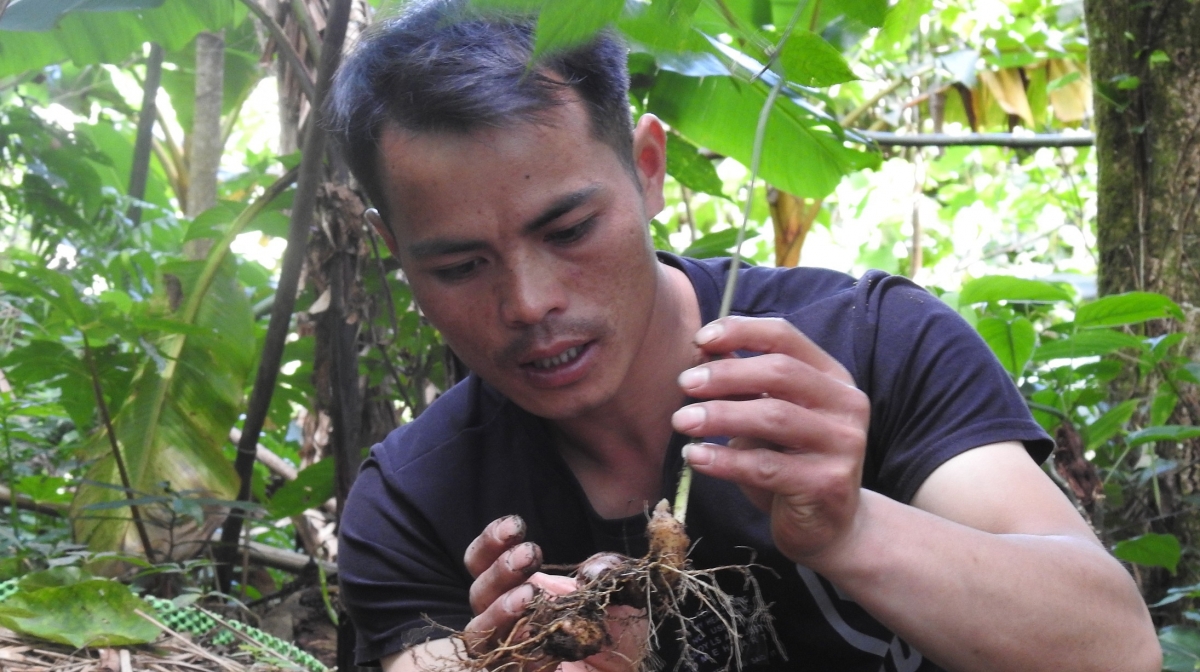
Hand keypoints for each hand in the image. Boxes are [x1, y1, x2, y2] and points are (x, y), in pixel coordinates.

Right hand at [462, 520, 647, 671]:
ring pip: (480, 632)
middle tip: (529, 555)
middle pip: (478, 594)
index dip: (491, 542)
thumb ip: (605, 570)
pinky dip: (520, 654)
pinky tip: (540, 644)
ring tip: (528, 595)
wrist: (631, 671)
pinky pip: (505, 668)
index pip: (483, 563)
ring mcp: (510, 652)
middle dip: (500, 571)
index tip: (514, 526)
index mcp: (519, 588)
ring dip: (499, 609)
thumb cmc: (618, 629)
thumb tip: (588, 570)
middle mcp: (506, 618)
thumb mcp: (619, 590)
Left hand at [671, 316, 870, 564]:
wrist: (828, 527)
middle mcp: (845, 404)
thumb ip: (743, 385)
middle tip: (685, 384)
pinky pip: (767, 466)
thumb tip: (702, 351)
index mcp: (832, 377)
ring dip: (720, 415)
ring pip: (774, 417)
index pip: (785, 337)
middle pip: (780, 373)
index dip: (741, 331)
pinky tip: (695, 456)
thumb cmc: (790, 463)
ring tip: (682, 421)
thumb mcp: (767, 416)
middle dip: (726, 374)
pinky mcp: (828, 484)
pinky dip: (724, 460)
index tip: (700, 339)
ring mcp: (843, 444)